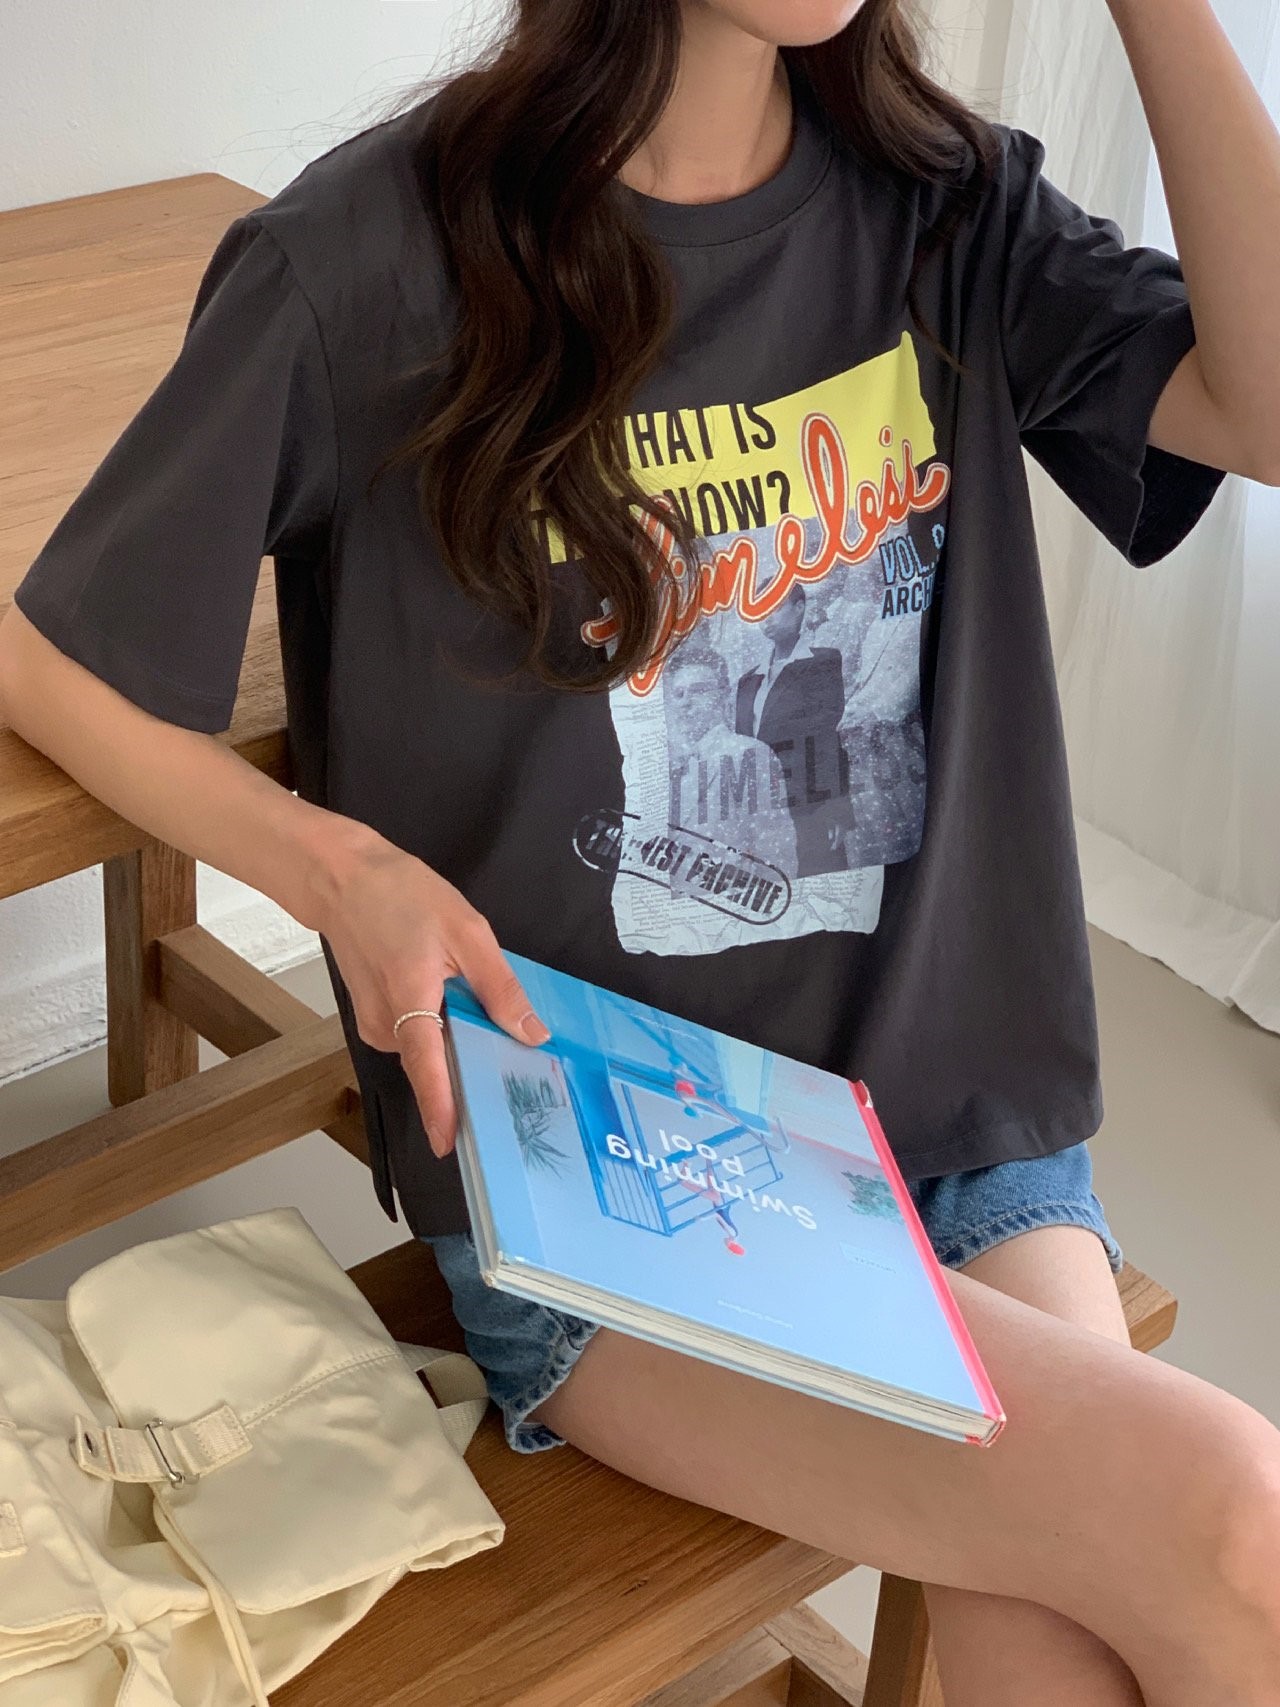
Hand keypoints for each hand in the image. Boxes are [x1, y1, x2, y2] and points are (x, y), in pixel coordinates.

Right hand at [314, 831, 548, 1157]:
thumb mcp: (467, 932)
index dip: (443, 1111)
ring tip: (493, 1034)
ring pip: (427, 1051)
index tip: (456, 1147)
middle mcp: (387, 1025)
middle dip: (470, 1076)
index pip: (429, 1072)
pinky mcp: (375, 1018)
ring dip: (457, 1047)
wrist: (342, 879)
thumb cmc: (402, 896)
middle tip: (518, 1085)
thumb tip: (530, 1034)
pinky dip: (439, 1031)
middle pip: (434, 1067)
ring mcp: (376, 1024)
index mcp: (411, 1003)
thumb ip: (499, 987)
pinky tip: (459, 1010)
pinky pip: (416, 1037)